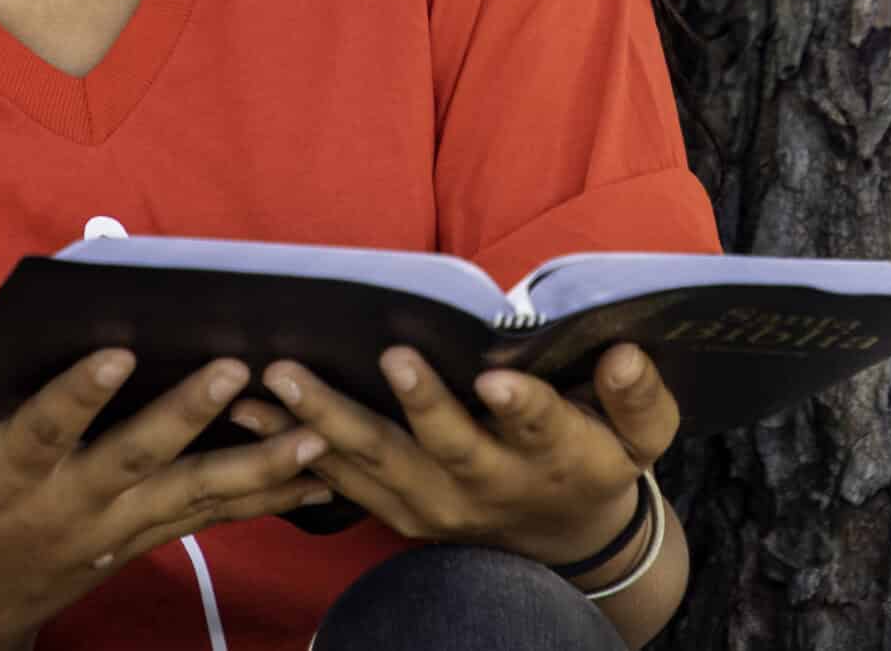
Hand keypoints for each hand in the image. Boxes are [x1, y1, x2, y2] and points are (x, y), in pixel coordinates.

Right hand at [0, 314, 335, 643]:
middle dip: (187, 417)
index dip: (77, 394)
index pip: (42, 432)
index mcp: (2, 479)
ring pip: (188, 497)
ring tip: (311, 432)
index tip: (117, 350)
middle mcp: (65, 507)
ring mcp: (109, 531)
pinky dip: (261, 496)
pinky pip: (206, 518)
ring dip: (252, 466)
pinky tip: (315, 471)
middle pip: (134, 460)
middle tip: (237, 371)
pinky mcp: (138, 541)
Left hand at [256, 342, 678, 567]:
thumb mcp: (642, 434)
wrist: (565, 538)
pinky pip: (341, 482)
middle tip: (389, 356)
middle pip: (447, 447)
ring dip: (326, 422)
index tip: (500, 381)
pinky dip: (293, 449)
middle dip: (418, 404)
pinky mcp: (398, 511)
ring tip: (279, 379)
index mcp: (557, 456)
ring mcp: (437, 504)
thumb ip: (638, 396)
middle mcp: (491, 484)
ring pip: (377, 464)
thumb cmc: (601, 457)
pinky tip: (248, 412)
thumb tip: (626, 352)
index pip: (542, 428)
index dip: (524, 407)